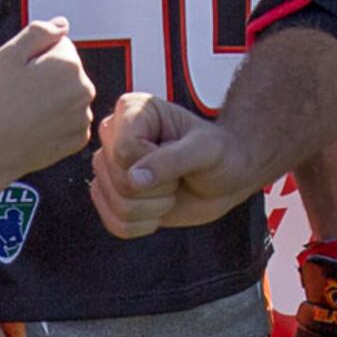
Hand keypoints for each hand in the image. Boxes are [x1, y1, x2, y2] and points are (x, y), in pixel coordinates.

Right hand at [0, 18, 95, 179]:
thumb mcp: (8, 54)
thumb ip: (38, 31)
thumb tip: (62, 24)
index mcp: (70, 64)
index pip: (61, 45)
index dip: (37, 56)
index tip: (21, 72)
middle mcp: (85, 89)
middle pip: (68, 71)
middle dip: (49, 76)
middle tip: (21, 93)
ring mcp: (83, 116)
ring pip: (70, 96)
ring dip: (54, 99)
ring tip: (27, 112)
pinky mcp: (79, 138)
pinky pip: (71, 120)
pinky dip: (57, 122)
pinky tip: (36, 127)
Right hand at [93, 92, 255, 237]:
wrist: (228, 177)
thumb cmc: (220, 153)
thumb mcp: (205, 150)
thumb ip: (172, 160)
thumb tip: (133, 180)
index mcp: (130, 111)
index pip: (123, 149)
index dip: (154, 163)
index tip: (179, 155)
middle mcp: (112, 138)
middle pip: (118, 180)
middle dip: (159, 188)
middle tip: (178, 175)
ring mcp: (109, 170)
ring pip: (118, 206)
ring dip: (156, 208)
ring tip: (171, 189)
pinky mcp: (111, 199)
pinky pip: (117, 226)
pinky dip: (146, 225)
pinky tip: (160, 207)